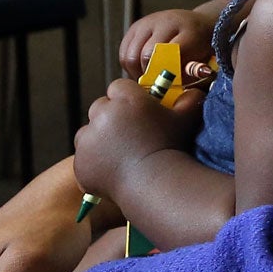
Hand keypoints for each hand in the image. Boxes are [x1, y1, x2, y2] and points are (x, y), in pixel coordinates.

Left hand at [74, 79, 204, 200]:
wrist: (154, 184)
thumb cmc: (172, 148)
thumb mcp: (187, 118)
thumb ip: (190, 99)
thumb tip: (193, 91)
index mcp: (126, 98)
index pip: (119, 87)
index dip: (127, 100)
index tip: (137, 113)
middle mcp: (102, 114)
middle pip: (101, 108)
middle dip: (111, 118)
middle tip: (130, 135)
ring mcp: (88, 138)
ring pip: (88, 132)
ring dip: (99, 139)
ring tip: (120, 154)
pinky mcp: (80, 161)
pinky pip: (83, 157)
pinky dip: (93, 162)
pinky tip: (113, 169)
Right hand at [119, 6, 217, 79]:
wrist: (198, 25)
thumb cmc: (201, 48)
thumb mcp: (203, 61)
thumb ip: (189, 75)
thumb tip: (169, 89)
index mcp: (189, 31)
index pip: (170, 54)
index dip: (165, 74)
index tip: (166, 86)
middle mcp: (167, 22)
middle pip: (146, 55)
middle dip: (149, 75)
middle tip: (154, 86)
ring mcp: (148, 22)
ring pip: (130, 55)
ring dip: (136, 72)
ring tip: (148, 79)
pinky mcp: (135, 27)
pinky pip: (123, 52)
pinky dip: (129, 65)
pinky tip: (141, 69)